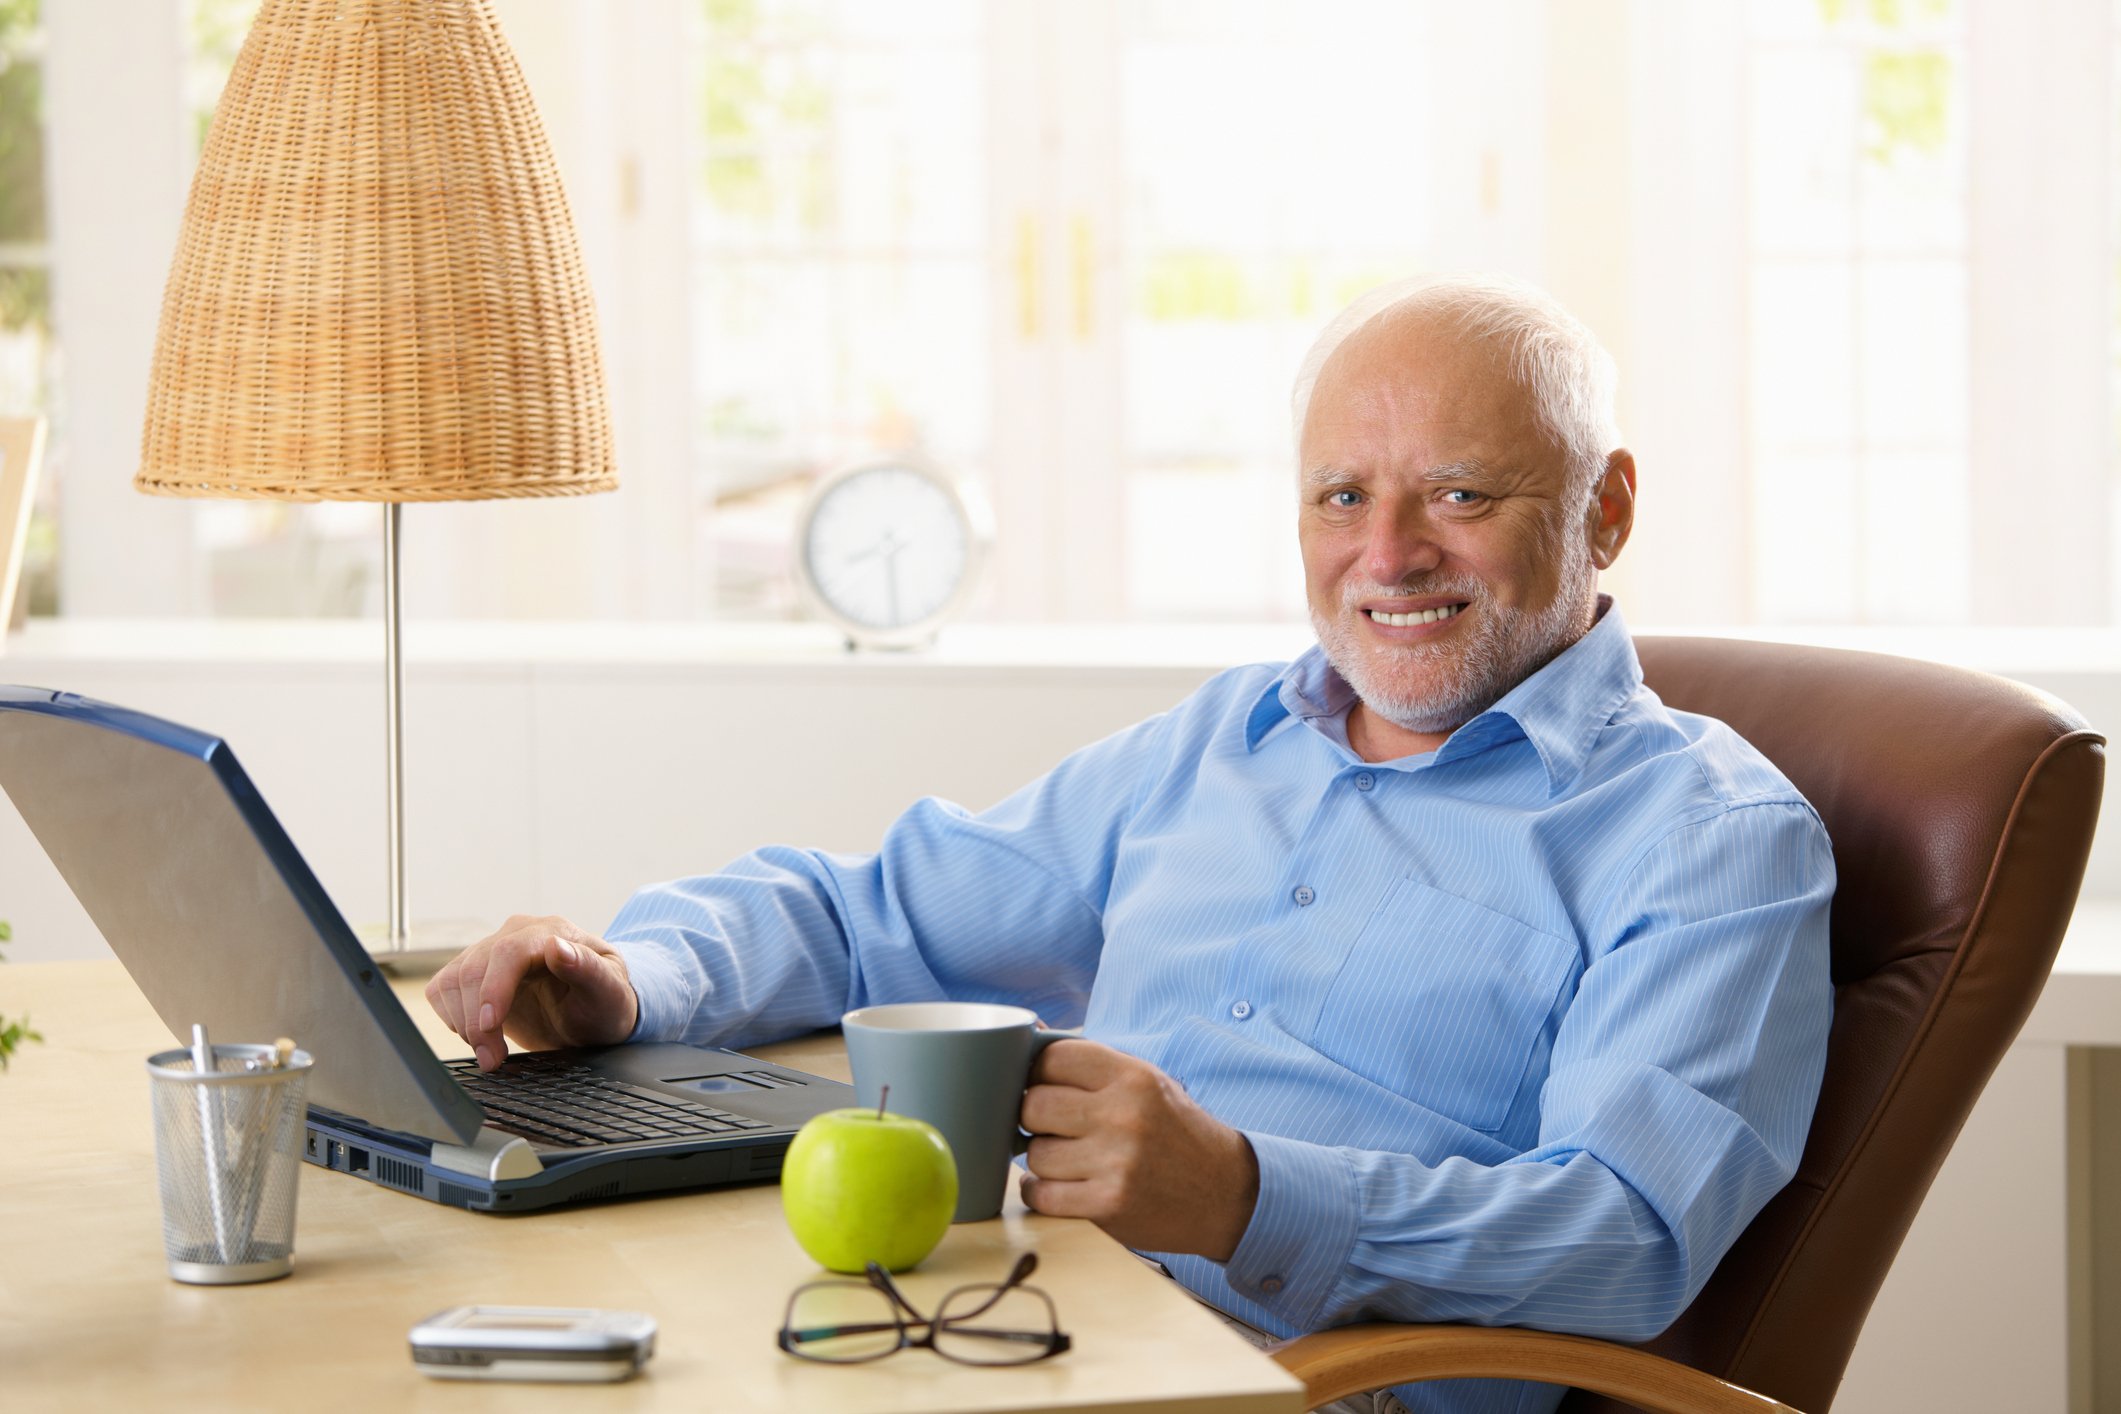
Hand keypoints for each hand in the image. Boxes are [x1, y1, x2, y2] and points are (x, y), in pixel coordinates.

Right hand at [424, 915, 639, 1070]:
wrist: (593, 1015)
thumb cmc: (605, 1003)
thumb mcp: (609, 992)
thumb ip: (588, 968)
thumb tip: (557, 947)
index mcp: (552, 931)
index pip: (509, 951)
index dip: (495, 987)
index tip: (491, 1025)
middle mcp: (516, 934)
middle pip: (475, 969)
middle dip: (478, 1021)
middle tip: (493, 1059)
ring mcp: (490, 951)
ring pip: (453, 981)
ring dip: (464, 1025)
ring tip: (491, 1054)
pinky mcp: (473, 973)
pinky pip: (442, 990)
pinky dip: (452, 1018)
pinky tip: (480, 1036)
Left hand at [1018, 1040, 1259, 1260]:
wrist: (1225, 1193)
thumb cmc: (1176, 1132)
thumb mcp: (1147, 1084)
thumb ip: (1093, 1065)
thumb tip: (1032, 1031)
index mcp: (1133, 1076)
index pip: (1053, 1058)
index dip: (1039, 1074)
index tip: (1044, 1088)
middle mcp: (1124, 1115)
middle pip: (1034, 1106)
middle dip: (1035, 1119)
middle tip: (1053, 1127)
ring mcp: (1117, 1162)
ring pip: (1035, 1155)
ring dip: (1043, 1161)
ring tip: (1069, 1160)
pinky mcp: (1109, 1204)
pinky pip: (1042, 1195)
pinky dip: (1042, 1192)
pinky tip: (1060, 1186)